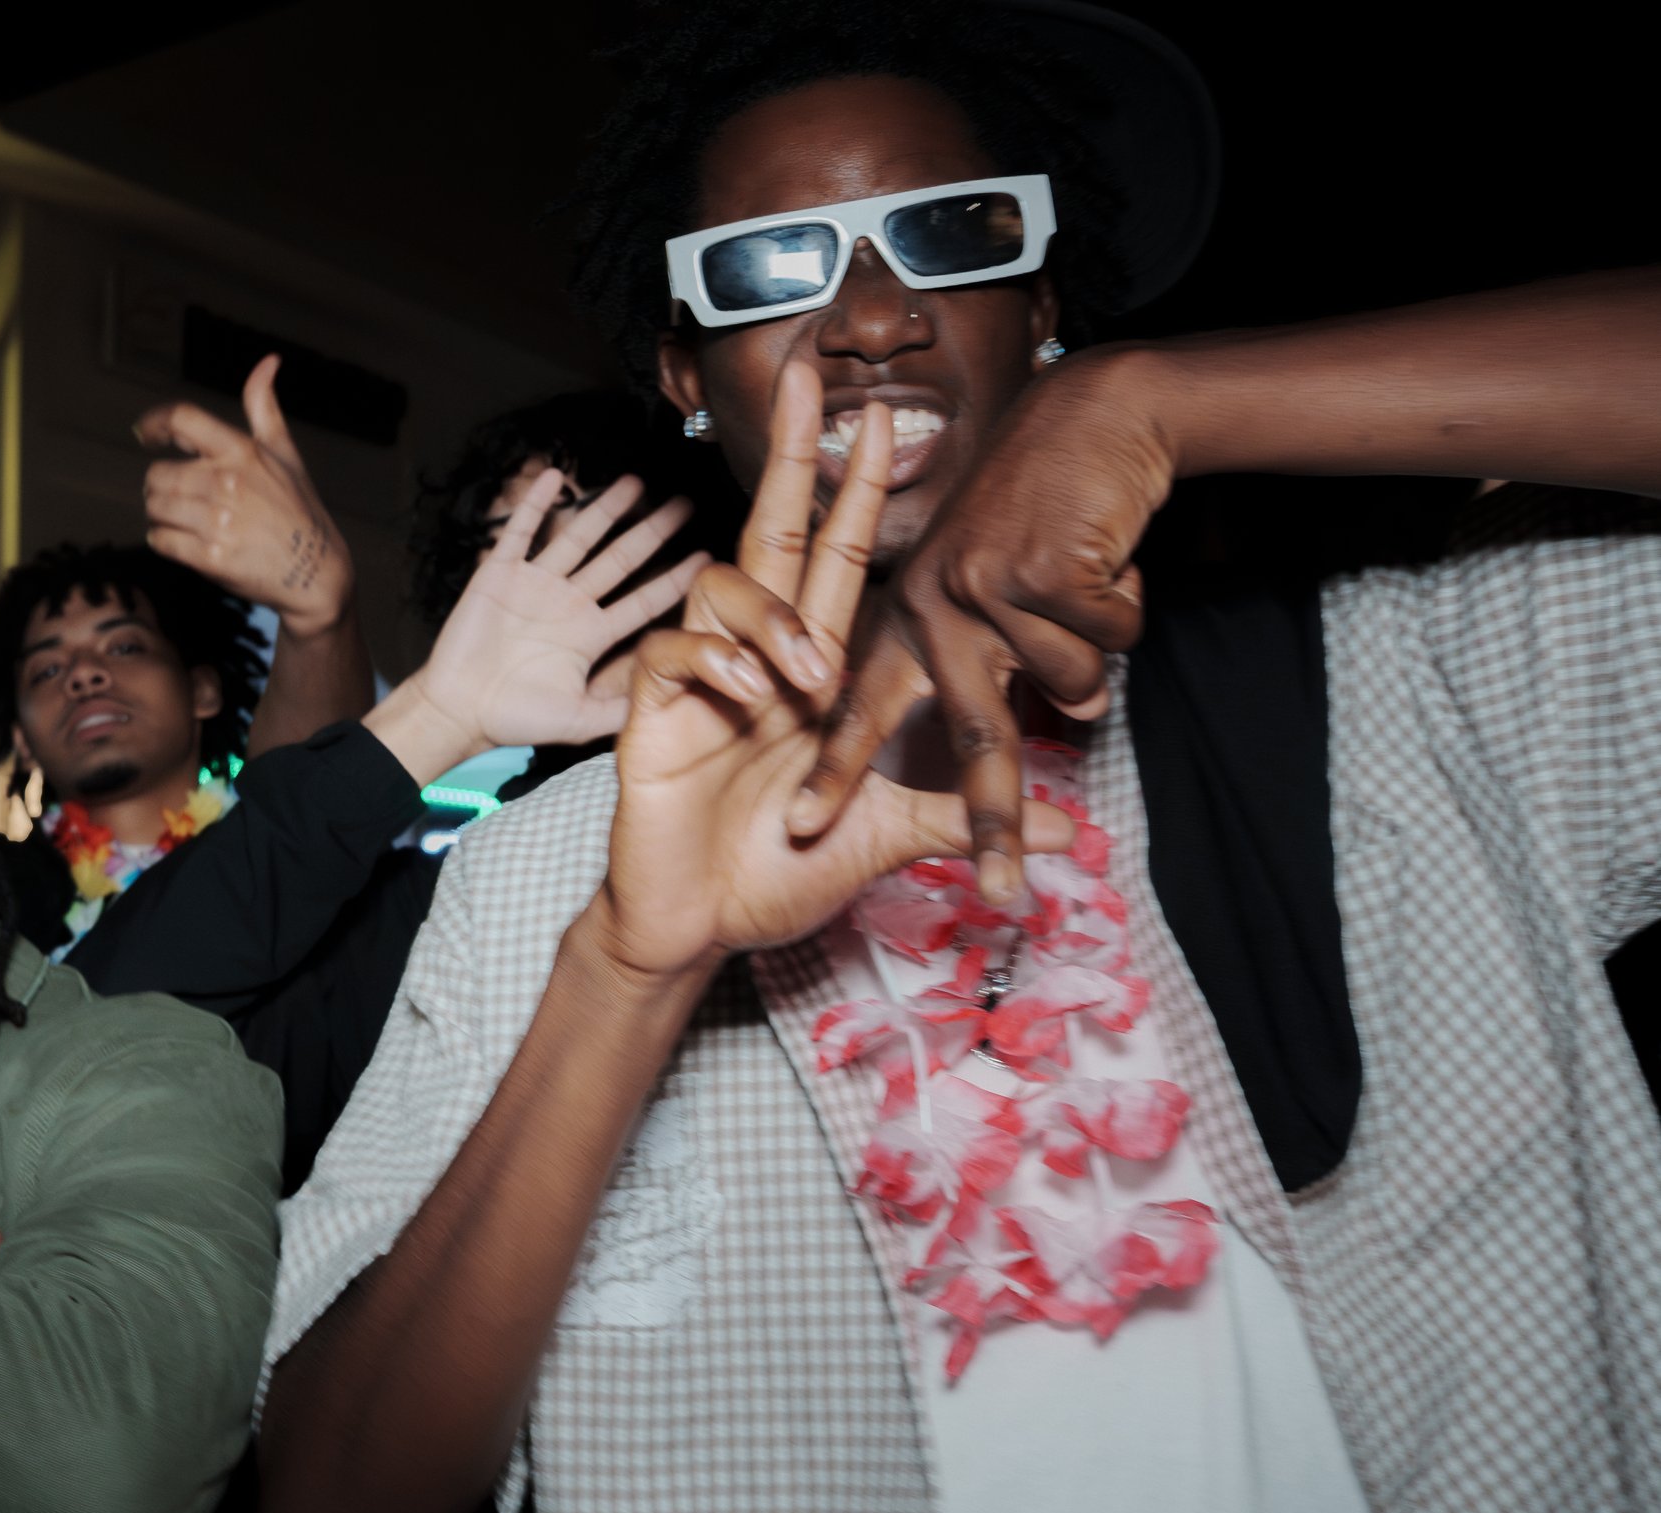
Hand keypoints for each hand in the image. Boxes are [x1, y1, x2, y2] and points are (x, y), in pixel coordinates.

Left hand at [135, 355, 354, 635]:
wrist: (315, 572)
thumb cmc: (297, 508)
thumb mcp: (285, 453)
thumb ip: (264, 406)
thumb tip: (269, 361)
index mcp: (242, 452)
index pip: (183, 420)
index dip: (156, 423)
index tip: (145, 434)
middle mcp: (227, 483)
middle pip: (158, 473)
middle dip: (160, 485)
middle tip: (176, 496)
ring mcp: (218, 522)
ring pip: (156, 507)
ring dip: (161, 514)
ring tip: (185, 520)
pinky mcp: (210, 558)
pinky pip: (161, 541)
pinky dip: (164, 541)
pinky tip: (184, 542)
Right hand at [391, 469, 706, 760]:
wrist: (458, 710)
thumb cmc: (514, 720)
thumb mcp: (579, 720)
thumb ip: (621, 709)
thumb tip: (670, 702)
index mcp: (590, 635)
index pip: (643, 601)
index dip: (674, 580)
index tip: (707, 559)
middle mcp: (569, 604)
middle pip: (619, 559)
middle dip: (652, 532)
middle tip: (684, 504)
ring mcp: (536, 585)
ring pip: (578, 538)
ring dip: (604, 509)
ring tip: (635, 482)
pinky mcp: (500, 575)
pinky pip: (520, 532)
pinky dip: (535, 505)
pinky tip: (552, 476)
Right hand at [597, 359, 1074, 981]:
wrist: (697, 927)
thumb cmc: (776, 874)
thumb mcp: (881, 838)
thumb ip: (959, 815)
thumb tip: (1067, 825)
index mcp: (804, 669)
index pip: (835, 562)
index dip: (855, 493)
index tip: (881, 422)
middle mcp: (752, 656)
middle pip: (770, 531)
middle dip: (790, 455)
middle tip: (810, 378)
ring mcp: (700, 678)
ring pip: (725, 584)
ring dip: (776, 617)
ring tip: (809, 679)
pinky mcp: (652, 712)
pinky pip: (678, 651)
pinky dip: (715, 664)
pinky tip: (744, 698)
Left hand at [814, 353, 1173, 901]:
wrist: (1090, 413)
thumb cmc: (1044, 505)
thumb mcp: (996, 584)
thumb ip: (1014, 664)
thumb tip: (1071, 728)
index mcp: (910, 613)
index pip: (859, 703)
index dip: (834, 770)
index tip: (800, 830)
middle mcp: (935, 603)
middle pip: (973, 730)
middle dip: (988, 816)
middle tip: (999, 892)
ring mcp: (985, 586)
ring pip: (1069, 681)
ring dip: (1101, 644)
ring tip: (1091, 584)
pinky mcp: (1039, 568)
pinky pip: (1107, 636)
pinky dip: (1126, 603)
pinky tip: (1108, 558)